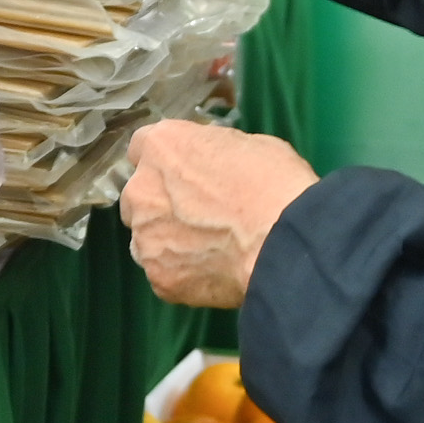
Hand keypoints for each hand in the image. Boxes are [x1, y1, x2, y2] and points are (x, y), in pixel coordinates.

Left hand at [120, 120, 319, 310]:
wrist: (283, 243)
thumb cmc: (274, 183)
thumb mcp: (249, 145)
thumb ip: (213, 153)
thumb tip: (211, 166)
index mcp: (161, 147)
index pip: (143, 147)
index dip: (166, 162)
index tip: (184, 173)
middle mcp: (141, 190)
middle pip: (140, 196)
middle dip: (161, 203)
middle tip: (200, 215)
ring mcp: (145, 238)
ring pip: (148, 238)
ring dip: (170, 240)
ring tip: (210, 250)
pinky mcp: (158, 277)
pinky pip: (166, 273)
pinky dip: (184, 273)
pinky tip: (214, 272)